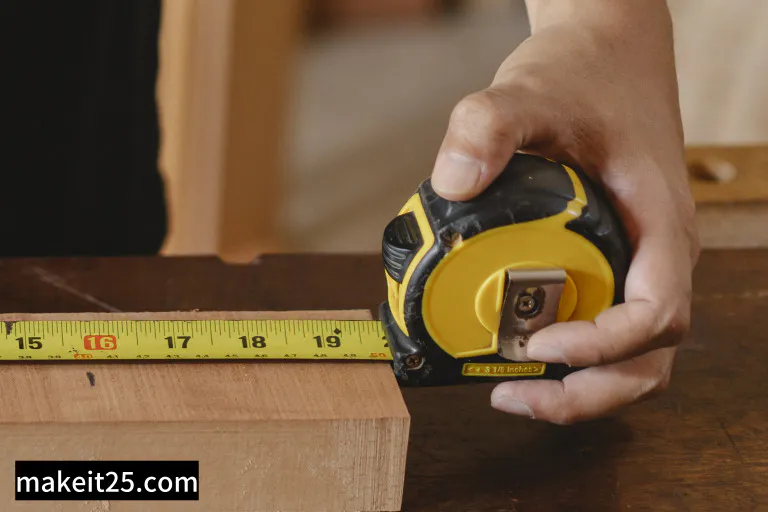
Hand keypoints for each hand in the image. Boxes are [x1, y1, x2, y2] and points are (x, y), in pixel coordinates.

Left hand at [430, 1, 698, 423]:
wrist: (608, 54)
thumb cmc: (586, 74)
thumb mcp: (531, 90)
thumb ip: (489, 125)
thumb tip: (451, 182)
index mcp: (660, 224)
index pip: (657, 314)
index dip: (604, 346)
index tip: (541, 346)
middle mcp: (658, 255)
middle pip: (649, 358)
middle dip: (587, 392)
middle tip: (512, 396)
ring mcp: (638, 261)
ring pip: (631, 355)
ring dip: (579, 385)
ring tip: (511, 390)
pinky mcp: (613, 259)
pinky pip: (603, 325)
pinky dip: (569, 355)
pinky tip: (518, 348)